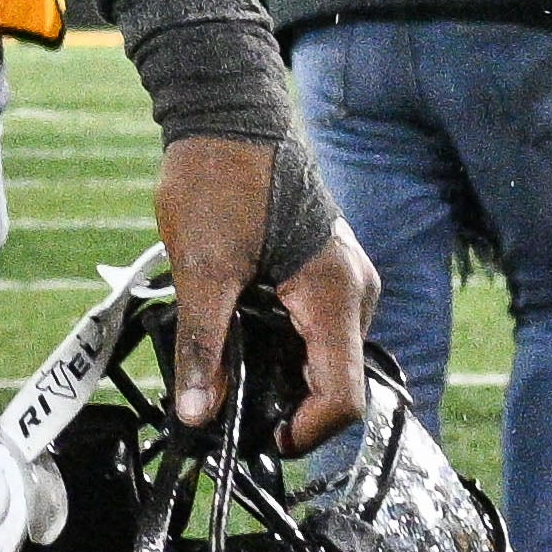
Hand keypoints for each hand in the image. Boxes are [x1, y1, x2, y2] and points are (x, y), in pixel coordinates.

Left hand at [153, 134, 372, 452]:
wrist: (227, 114)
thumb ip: (204, 346)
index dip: (304, 431)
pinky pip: (313, 329)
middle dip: (284, 403)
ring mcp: (345, 280)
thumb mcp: (202, 269)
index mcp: (336, 295)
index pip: (344, 397)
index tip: (258, 438)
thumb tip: (197, 413)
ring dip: (278, 372)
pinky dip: (279, 344)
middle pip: (334, 382)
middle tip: (222, 399)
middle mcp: (355, 291)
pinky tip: (236, 332)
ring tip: (222, 363)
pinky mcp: (326, 271)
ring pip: (321, 357)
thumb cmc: (219, 178)